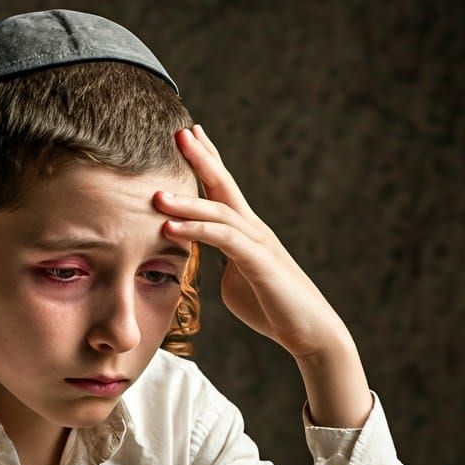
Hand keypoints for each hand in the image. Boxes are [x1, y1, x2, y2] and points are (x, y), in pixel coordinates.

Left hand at [156, 124, 372, 427]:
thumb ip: (218, 262)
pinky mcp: (260, 264)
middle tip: (179, 132)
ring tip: (156, 194)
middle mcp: (254, 230)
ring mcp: (259, 244)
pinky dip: (197, 231)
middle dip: (202, 157)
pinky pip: (224, 241)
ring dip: (187, 201)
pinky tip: (171, 227)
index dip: (208, 159)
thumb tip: (197, 256)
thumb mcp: (235, 281)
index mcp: (246, 232)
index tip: (188, 134)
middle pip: (224, 185)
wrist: (309, 332)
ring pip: (221, 211)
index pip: (224, 188)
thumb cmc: (272, 308)